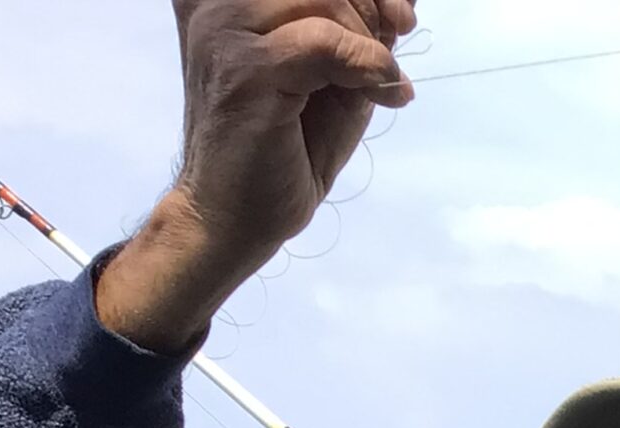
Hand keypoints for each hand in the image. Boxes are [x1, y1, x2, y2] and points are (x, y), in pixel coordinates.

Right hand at [97, 0, 416, 353]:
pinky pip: (324, 41)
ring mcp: (224, 30)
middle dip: (370, 8)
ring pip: (323, 0)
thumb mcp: (334, 76)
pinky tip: (385, 95)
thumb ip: (357, 32)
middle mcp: (217, 3)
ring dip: (368, 42)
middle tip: (394, 47)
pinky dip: (367, 65)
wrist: (238, 214)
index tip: (399, 17)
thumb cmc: (285, 145)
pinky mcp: (245, 69)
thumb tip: (403, 5)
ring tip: (379, 85)